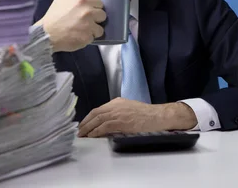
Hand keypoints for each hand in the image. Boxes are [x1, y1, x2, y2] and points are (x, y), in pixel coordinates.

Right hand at [34, 0, 106, 51]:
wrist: (46, 34)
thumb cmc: (54, 15)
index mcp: (83, 1)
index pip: (100, 3)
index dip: (94, 7)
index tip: (88, 11)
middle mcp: (88, 13)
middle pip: (103, 15)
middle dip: (96, 18)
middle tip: (86, 21)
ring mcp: (88, 26)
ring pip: (100, 29)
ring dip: (93, 30)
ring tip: (83, 29)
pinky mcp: (87, 38)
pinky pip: (93, 38)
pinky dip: (88, 38)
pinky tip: (79, 36)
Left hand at [78, 97, 197, 137]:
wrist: (158, 116)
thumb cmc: (147, 115)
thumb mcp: (130, 109)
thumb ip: (119, 113)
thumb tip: (108, 123)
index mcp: (117, 102)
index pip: (98, 109)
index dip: (89, 117)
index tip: (84, 124)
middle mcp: (116, 105)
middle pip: (95, 113)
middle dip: (85, 123)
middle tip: (79, 131)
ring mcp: (118, 113)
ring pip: (98, 119)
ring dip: (88, 128)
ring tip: (82, 135)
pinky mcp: (121, 121)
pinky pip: (104, 126)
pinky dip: (96, 131)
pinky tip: (92, 136)